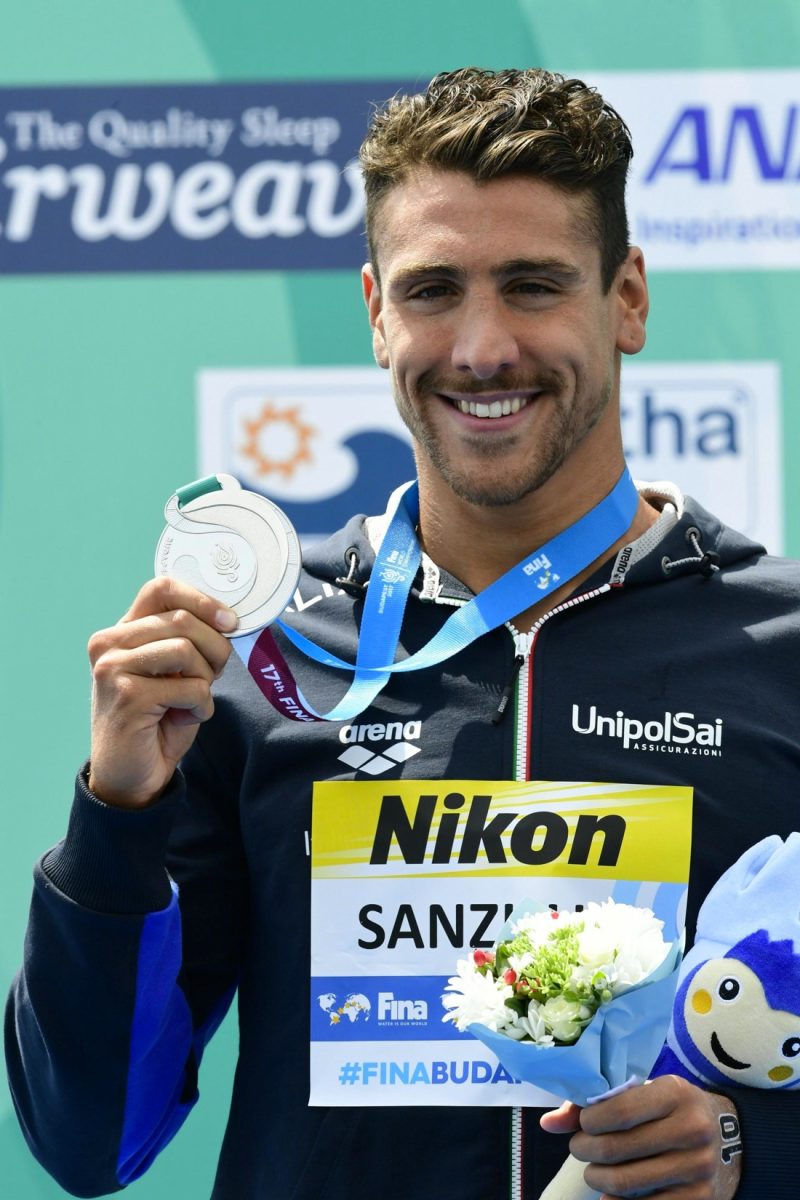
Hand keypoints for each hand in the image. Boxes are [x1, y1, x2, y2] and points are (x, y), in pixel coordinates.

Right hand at [88, 577, 236, 807]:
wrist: (130, 777)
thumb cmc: (157, 723)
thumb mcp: (173, 673)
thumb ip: (187, 642)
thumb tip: (227, 618)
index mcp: (121, 631)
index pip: (162, 589)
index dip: (202, 600)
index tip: (229, 621)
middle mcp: (109, 643)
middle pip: (183, 620)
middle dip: (215, 648)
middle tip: (213, 676)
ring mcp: (113, 668)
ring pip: (186, 650)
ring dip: (205, 679)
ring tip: (192, 700)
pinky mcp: (127, 696)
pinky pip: (190, 687)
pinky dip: (201, 706)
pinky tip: (185, 719)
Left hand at [540, 1076, 741, 1197]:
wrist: (727, 1134)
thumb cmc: (670, 1108)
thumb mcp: (643, 1093)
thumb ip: (595, 1103)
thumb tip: (547, 1124)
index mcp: (675, 1093)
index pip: (618, 1110)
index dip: (588, 1122)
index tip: (582, 1125)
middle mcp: (691, 1129)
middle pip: (616, 1150)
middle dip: (585, 1151)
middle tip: (579, 1148)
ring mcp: (698, 1168)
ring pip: (626, 1183)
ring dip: (597, 1179)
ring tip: (593, 1171)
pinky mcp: (700, 1199)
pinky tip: (611, 1195)